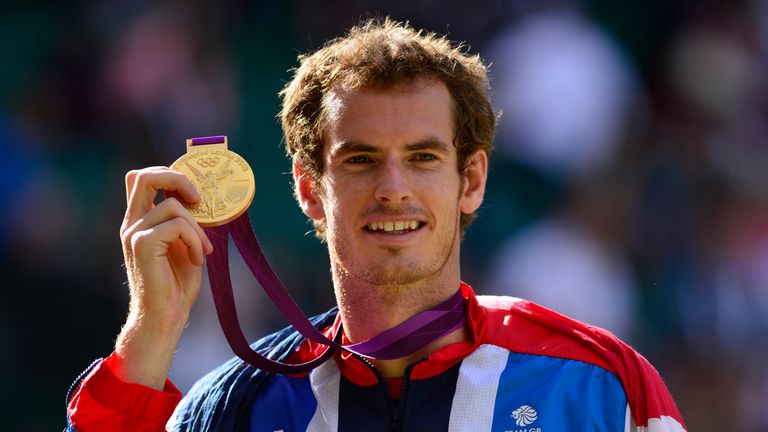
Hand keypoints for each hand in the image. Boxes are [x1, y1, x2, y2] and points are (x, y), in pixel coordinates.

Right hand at [114, 167, 213, 389]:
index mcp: (139, 221)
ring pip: (172, 206)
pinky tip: (196, 259)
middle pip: (143, 176)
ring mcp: (134, 233)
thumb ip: (184, 222)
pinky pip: (179, 226)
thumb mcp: (184, 245)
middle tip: (198, 199)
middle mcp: (132, 223)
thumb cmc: (176, 285)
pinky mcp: (143, 245)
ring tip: (202, 250)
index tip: (194, 194)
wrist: (165, 317)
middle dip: (177, 179)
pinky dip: (195, 240)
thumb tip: (201, 199)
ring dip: (197, 227)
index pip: (142, 179)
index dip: (168, 175)